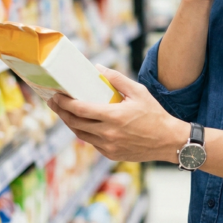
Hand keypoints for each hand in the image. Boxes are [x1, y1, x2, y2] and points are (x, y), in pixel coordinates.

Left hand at [47, 65, 187, 162]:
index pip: (80, 109)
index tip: (56, 95)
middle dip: (61, 112)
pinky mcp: (111, 155)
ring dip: (70, 123)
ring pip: (80, 134)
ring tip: (64, 112)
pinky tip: (83, 123)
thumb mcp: (138, 92)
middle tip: (54, 102)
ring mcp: (108, 147)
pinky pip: (92, 142)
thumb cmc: (154, 114)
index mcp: (114, 117)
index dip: (64, 102)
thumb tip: (98, 68)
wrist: (168, 141)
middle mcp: (108, 134)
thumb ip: (117, 79)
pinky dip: (84, 132)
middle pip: (75, 123)